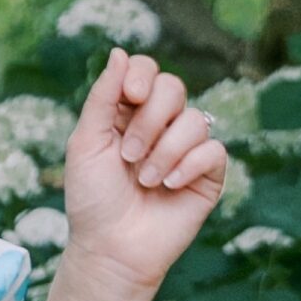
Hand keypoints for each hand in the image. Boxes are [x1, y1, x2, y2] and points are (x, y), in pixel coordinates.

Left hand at [61, 48, 229, 295]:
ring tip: (145, 180)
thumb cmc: (93, 199)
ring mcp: (186, 149)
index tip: (131, 96)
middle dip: (150, 120)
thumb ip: (103, 96)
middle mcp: (160, 126)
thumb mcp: (86, 142)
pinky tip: (168, 186)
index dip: (143, 77)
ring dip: (165, 151)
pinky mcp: (208, 175)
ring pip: (195, 120)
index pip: (148, 72)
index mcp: (128, 113)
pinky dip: (188, 165)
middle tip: (128, 155)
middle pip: (174, 88)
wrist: (111, 248)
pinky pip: (214, 149)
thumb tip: (119, 52)